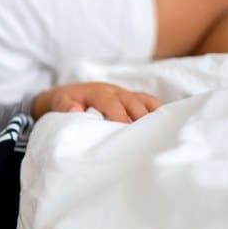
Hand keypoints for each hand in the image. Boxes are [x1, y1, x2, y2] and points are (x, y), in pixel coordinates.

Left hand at [32, 82, 161, 122]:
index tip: (125, 130)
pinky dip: (159, 112)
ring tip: (163, 132)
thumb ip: (65, 108)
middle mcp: (115, 91)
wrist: (70, 95)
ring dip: (154, 116)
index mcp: (98, 92)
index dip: (118, 115)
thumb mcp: (60, 104)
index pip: (111, 102)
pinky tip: (167, 126)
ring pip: (145, 101)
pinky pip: (150, 102)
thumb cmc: (67, 102)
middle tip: (147, 137)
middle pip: (133, 102)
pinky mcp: (133, 99)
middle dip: (140, 118)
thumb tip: (75, 110)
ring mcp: (126, 94)